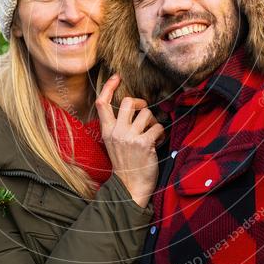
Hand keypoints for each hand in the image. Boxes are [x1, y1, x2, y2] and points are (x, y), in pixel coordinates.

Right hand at [95, 73, 164, 207]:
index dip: (108, 87)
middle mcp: (116, 132)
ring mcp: (129, 138)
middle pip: (128, 102)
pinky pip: (158, 127)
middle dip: (140, 103)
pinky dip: (161, 134)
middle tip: (144, 111)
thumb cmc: (125, 163)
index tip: (116, 77)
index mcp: (106, 131)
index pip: (102, 104)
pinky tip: (158, 142)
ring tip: (152, 134)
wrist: (130, 187)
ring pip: (147, 113)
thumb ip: (118, 126)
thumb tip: (132, 107)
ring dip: (153, 122)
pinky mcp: (144, 144)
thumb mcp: (113, 143)